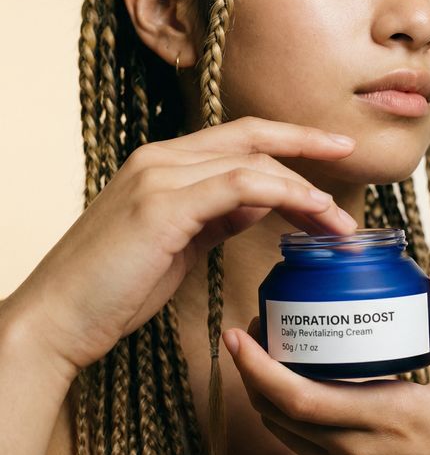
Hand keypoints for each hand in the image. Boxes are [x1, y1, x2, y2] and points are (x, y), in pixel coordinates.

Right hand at [5, 117, 357, 380]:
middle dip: (307, 145)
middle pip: (252, 136)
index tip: (330, 151)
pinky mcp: (162, 205)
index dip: (288, 139)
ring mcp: (159, 176)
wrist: (57, 319)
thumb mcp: (177, 243)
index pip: (239, 137)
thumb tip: (259, 203)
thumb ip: (215, 216)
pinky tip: (309, 213)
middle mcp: (161, 157)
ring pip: (252, 160)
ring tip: (337, 219)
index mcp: (162, 162)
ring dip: (304, 186)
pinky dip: (282, 194)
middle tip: (347, 162)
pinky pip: (240, 186)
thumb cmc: (114, 286)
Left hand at [223, 256, 429, 454]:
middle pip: (277, 412)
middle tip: (248, 332)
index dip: (258, 366)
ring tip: (265, 355)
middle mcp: (355, 454)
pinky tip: (296, 393)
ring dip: (264, 395)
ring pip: (283, 434)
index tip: (238, 333)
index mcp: (385, 418)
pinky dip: (287, 420)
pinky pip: (300, 452)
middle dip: (250, 371)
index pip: (298, 396)